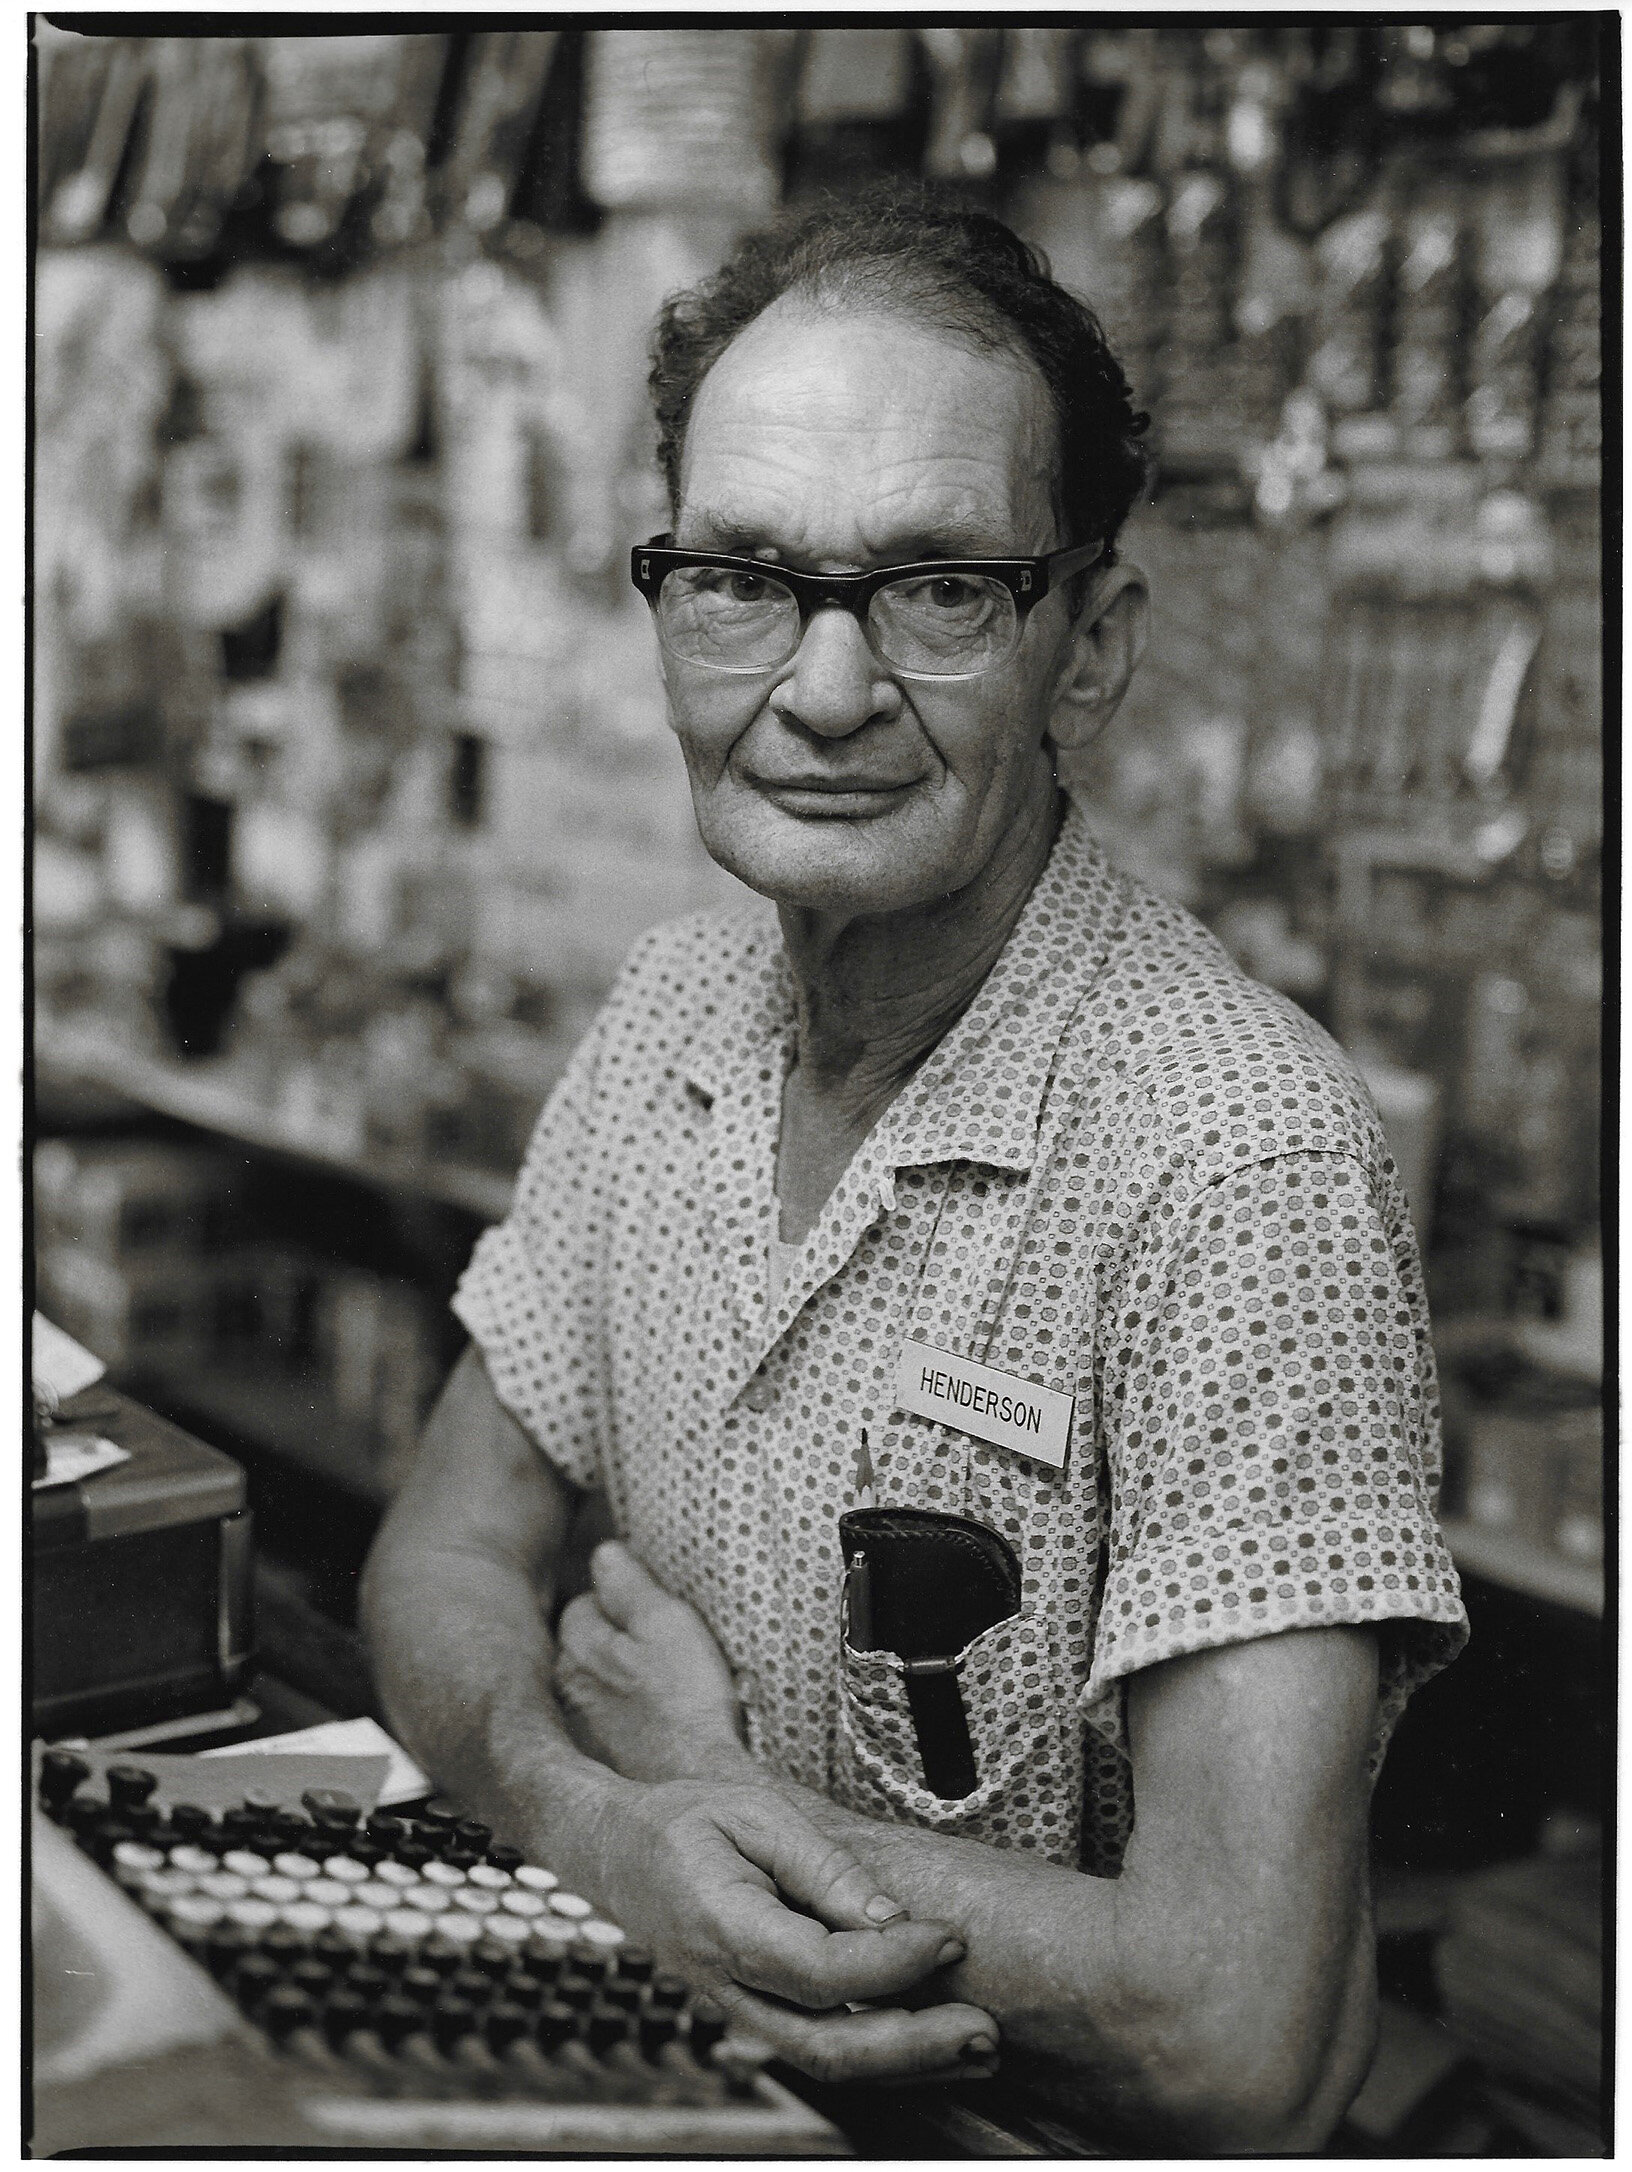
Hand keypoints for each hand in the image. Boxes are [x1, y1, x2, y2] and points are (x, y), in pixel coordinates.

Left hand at [555, 1541, 754, 1782]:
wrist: (698, 1789)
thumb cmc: (686, 1705)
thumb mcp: (668, 1626)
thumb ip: (631, 1585)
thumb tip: (605, 1552)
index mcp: (579, 1648)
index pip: (586, 1603)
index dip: (624, 1602)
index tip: (656, 1614)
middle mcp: (566, 1689)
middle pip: (586, 1644)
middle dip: (616, 1640)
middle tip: (664, 1651)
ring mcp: (578, 1730)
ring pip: (595, 1685)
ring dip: (619, 1680)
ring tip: (664, 1690)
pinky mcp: (595, 1762)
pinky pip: (606, 1723)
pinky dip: (624, 1717)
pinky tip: (655, 1725)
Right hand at [580, 1771, 999, 2083]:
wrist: (616, 1853)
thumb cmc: (686, 1820)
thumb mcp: (755, 1812)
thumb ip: (824, 1867)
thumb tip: (892, 1919)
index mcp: (724, 1928)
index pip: (820, 1969)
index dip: (893, 1963)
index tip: (950, 1935)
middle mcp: (728, 1988)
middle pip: (828, 2046)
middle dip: (915, 2046)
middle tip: (986, 2027)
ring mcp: (739, 2011)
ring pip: (826, 2063)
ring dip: (909, 2064)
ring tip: (981, 2045)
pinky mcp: (756, 2013)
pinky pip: (819, 2048)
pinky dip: (882, 2053)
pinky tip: (934, 2039)